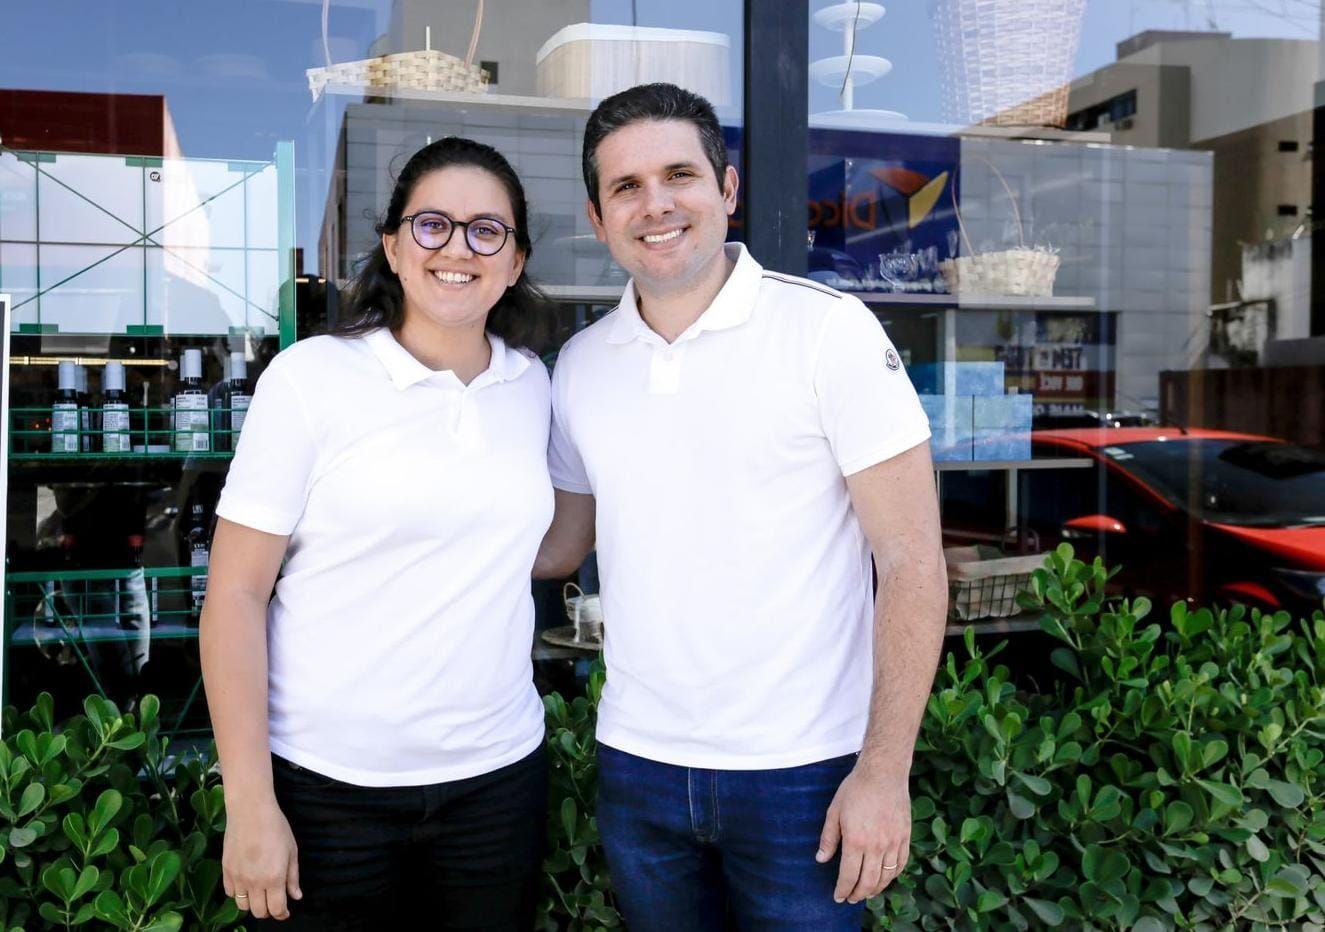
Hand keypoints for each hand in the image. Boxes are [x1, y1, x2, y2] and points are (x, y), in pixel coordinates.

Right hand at [222, 797, 301, 920]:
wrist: (250, 811)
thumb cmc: (276, 827)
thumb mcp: (292, 851)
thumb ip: (293, 877)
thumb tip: (296, 896)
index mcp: (274, 878)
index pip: (276, 909)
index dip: (282, 914)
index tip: (285, 912)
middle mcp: (254, 882)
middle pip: (258, 912)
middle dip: (268, 911)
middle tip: (274, 902)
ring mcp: (237, 878)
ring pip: (242, 906)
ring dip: (253, 904)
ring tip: (260, 893)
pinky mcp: (225, 871)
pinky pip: (230, 893)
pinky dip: (239, 894)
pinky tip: (246, 884)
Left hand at [815, 759, 911, 904]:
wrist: (883, 772)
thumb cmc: (855, 789)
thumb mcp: (834, 812)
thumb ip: (828, 838)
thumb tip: (821, 859)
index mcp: (856, 841)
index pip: (849, 876)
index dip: (843, 890)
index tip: (838, 896)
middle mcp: (876, 846)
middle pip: (868, 882)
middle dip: (858, 894)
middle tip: (851, 898)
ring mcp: (893, 842)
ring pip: (886, 876)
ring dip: (875, 889)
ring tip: (866, 892)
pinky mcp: (905, 837)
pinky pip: (901, 864)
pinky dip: (892, 876)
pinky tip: (885, 878)